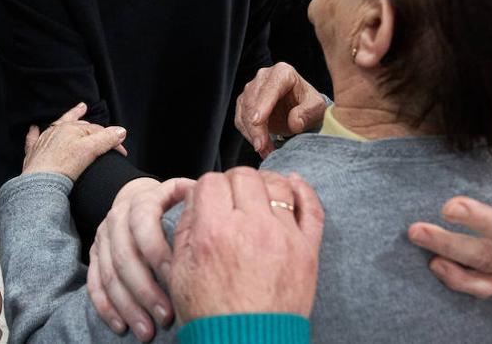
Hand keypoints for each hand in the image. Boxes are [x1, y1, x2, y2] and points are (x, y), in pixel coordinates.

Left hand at [21, 102, 127, 180]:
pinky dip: (34, 134)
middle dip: (92, 126)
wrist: (40, 184)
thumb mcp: (90, 150)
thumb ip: (106, 139)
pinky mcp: (34, 154)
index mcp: (71, 128)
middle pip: (79, 125)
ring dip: (69, 118)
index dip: (111, 139)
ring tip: (78, 110)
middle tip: (102, 130)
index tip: (121, 152)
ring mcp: (44, 141)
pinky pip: (33, 139)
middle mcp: (57, 131)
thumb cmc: (64, 165)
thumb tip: (120, 131)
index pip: (96, 129)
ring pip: (58, 126)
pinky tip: (34, 129)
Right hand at [87, 177, 193, 340]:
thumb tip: (212, 213)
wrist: (137, 199)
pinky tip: (121, 326)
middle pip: (124, 256)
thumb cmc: (170, 204)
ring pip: (109, 275)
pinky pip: (94, 283)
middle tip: (166, 316)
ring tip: (147, 331)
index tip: (176, 279)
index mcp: (140, 201)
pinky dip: (106, 307)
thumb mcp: (183, 195)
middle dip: (145, 291)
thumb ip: (194, 202)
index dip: (157, 252)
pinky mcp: (94, 255)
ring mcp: (102, 237)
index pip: (142, 224)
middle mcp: (116, 217)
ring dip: (128, 306)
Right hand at [170, 168, 323, 321]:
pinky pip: (312, 208)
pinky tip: (294, 184)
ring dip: (265, 183)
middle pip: (244, 177)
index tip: (209, 198)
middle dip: (233, 183)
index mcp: (215, 232)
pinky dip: (304, 190)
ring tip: (258, 195)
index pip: (212, 181)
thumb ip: (186, 228)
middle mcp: (251, 228)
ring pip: (278, 185)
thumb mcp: (180, 271)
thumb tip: (198, 199)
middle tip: (231, 198)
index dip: (207, 188)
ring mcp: (283, 237)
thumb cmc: (212, 314)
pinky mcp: (307, 251)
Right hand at [235, 63, 327, 158]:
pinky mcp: (244, 102)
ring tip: (265, 150)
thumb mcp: (317, 108)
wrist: (300, 108)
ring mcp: (251, 89)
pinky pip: (240, 119)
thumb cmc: (309, 104)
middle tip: (263, 146)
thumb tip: (294, 122)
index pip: (270, 88)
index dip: (262, 105)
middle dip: (256, 127)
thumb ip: (308, 113)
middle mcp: (264, 77)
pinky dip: (248, 134)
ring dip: (252, 133)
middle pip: (253, 101)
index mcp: (283, 72)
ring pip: (244, 111)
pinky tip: (260, 146)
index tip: (257, 121)